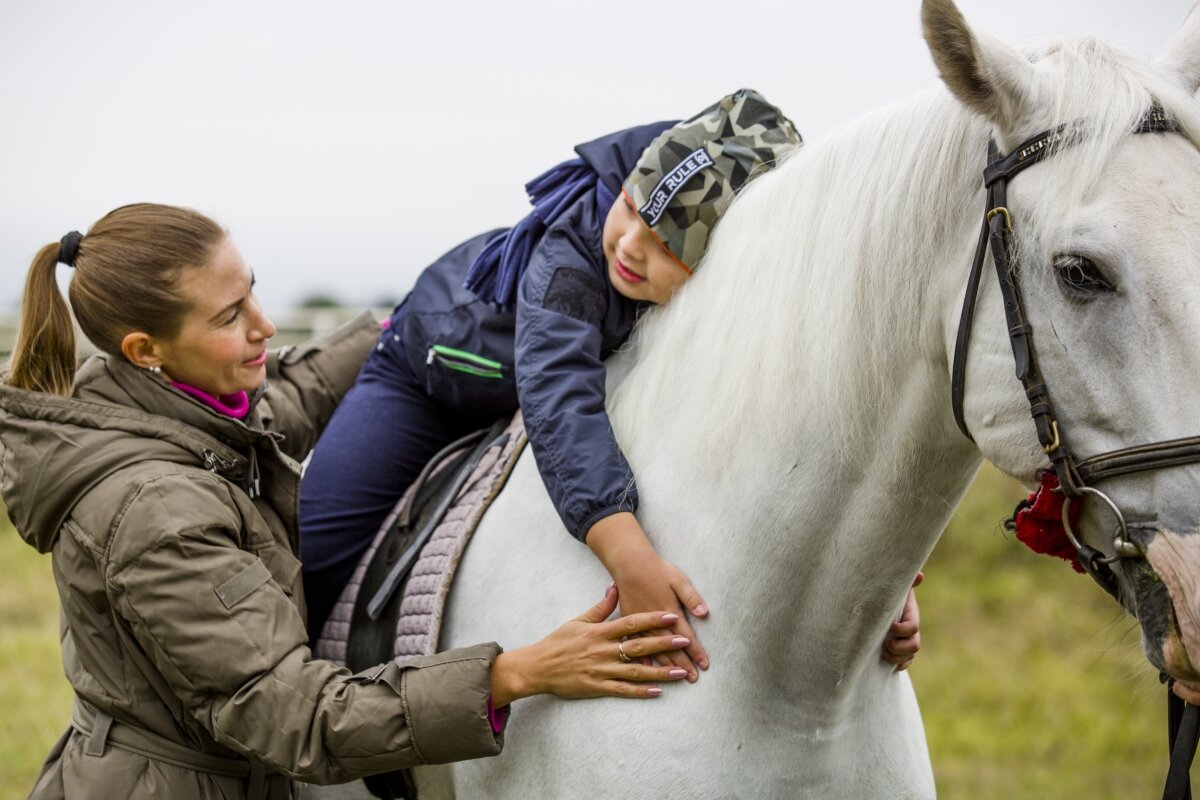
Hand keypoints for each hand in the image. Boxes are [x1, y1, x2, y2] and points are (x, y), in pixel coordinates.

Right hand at [489, 585, 690, 705]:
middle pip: (638, 646)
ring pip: (635, 671)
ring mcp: (601, 670)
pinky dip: (640, 691)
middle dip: (663, 644)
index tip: (672, 616)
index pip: (631, 623)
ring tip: (680, 672)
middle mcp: (602, 650)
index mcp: (599, 632)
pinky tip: (657, 691)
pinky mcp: (597, 688)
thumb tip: (615, 587)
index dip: (653, 619)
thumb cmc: (558, 642)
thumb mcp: (578, 620)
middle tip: (685, 641)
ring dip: (659, 671)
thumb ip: (600, 607)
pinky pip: (622, 690)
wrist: (537, 667)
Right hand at [586, 513, 708, 681]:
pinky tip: (649, 673)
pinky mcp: (625, 624)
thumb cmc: (656, 570)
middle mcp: (653, 622)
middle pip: (669, 648)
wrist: (629, 563)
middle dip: (683, 663)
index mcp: (666, 611)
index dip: (695, 651)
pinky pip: (632, 647)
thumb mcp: (678, 579)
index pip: (684, 636)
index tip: (704, 664)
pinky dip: (641, 661)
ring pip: (652, 650)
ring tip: (678, 677)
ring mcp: (637, 625)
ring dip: (666, 665)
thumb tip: (704, 613)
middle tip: (694, 677)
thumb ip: (691, 597)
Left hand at [883, 572, 923, 670]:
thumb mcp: (895, 587)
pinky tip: (888, 663)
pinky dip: (898, 665)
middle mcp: (910, 630)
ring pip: (909, 656)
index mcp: (910, 615)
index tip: (890, 627)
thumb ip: (907, 582)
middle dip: (899, 647)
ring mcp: (905, 641)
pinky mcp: (899, 650)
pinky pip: (904, 663)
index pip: (913, 627)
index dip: (903, 630)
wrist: (878, 604)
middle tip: (884, 643)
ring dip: (896, 657)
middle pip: (914, 645)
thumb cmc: (886, 592)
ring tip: (882, 652)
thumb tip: (920, 576)